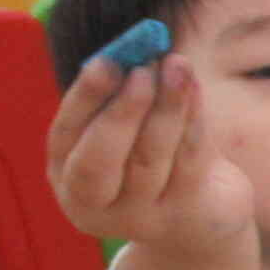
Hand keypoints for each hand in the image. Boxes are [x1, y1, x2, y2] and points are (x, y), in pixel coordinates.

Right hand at [45, 50, 252, 252]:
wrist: (203, 218)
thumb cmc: (159, 160)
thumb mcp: (136, 130)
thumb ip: (132, 97)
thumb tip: (145, 51)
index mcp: (67, 176)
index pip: (67, 134)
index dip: (86, 97)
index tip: (108, 61)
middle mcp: (94, 205)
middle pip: (100, 159)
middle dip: (122, 110)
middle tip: (143, 68)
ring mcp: (139, 219)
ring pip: (149, 159)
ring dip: (165, 106)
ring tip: (178, 65)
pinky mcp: (184, 218)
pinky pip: (188, 163)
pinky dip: (192, 121)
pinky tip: (195, 88)